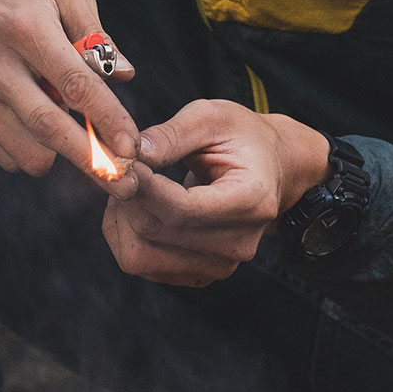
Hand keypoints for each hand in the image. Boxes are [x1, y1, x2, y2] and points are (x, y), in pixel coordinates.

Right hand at [0, 0, 137, 177]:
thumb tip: (124, 76)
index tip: (133, 148)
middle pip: (50, 129)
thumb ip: (96, 34)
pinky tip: (34, 119)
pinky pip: (3, 153)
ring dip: (59, 153)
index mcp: (26, 28)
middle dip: (93, 163)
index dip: (108, 121)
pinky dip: (28, 148)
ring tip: (71, 129)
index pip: (75, 86)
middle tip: (126, 184)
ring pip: (27, 153)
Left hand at [101, 100, 328, 286]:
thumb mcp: (212, 117)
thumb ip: (172, 134)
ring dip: (121, 220)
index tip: (120, 162)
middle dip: (127, 198)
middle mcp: (239, 242)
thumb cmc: (242, 138)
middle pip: (156, 232)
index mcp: (251, 200)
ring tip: (131, 187)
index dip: (142, 187)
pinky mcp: (200, 274)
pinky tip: (139, 207)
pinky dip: (127, 236)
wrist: (272, 169)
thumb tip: (132, 152)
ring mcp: (221, 264)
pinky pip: (143, 265)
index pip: (182, 208)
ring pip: (140, 257)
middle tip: (123, 166)